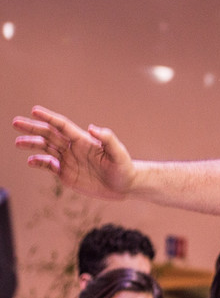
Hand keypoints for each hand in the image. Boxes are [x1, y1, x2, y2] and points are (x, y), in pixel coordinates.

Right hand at [13, 106, 135, 198]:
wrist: (125, 186)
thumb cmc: (124, 168)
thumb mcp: (119, 153)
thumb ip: (107, 139)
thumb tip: (91, 127)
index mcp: (83, 140)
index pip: (62, 125)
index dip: (49, 117)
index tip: (34, 110)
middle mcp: (73, 148)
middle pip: (49, 134)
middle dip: (32, 128)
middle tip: (16, 122)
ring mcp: (68, 160)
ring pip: (45, 149)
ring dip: (32, 144)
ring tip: (18, 142)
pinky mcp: (66, 174)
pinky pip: (48, 166)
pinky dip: (39, 162)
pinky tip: (31, 161)